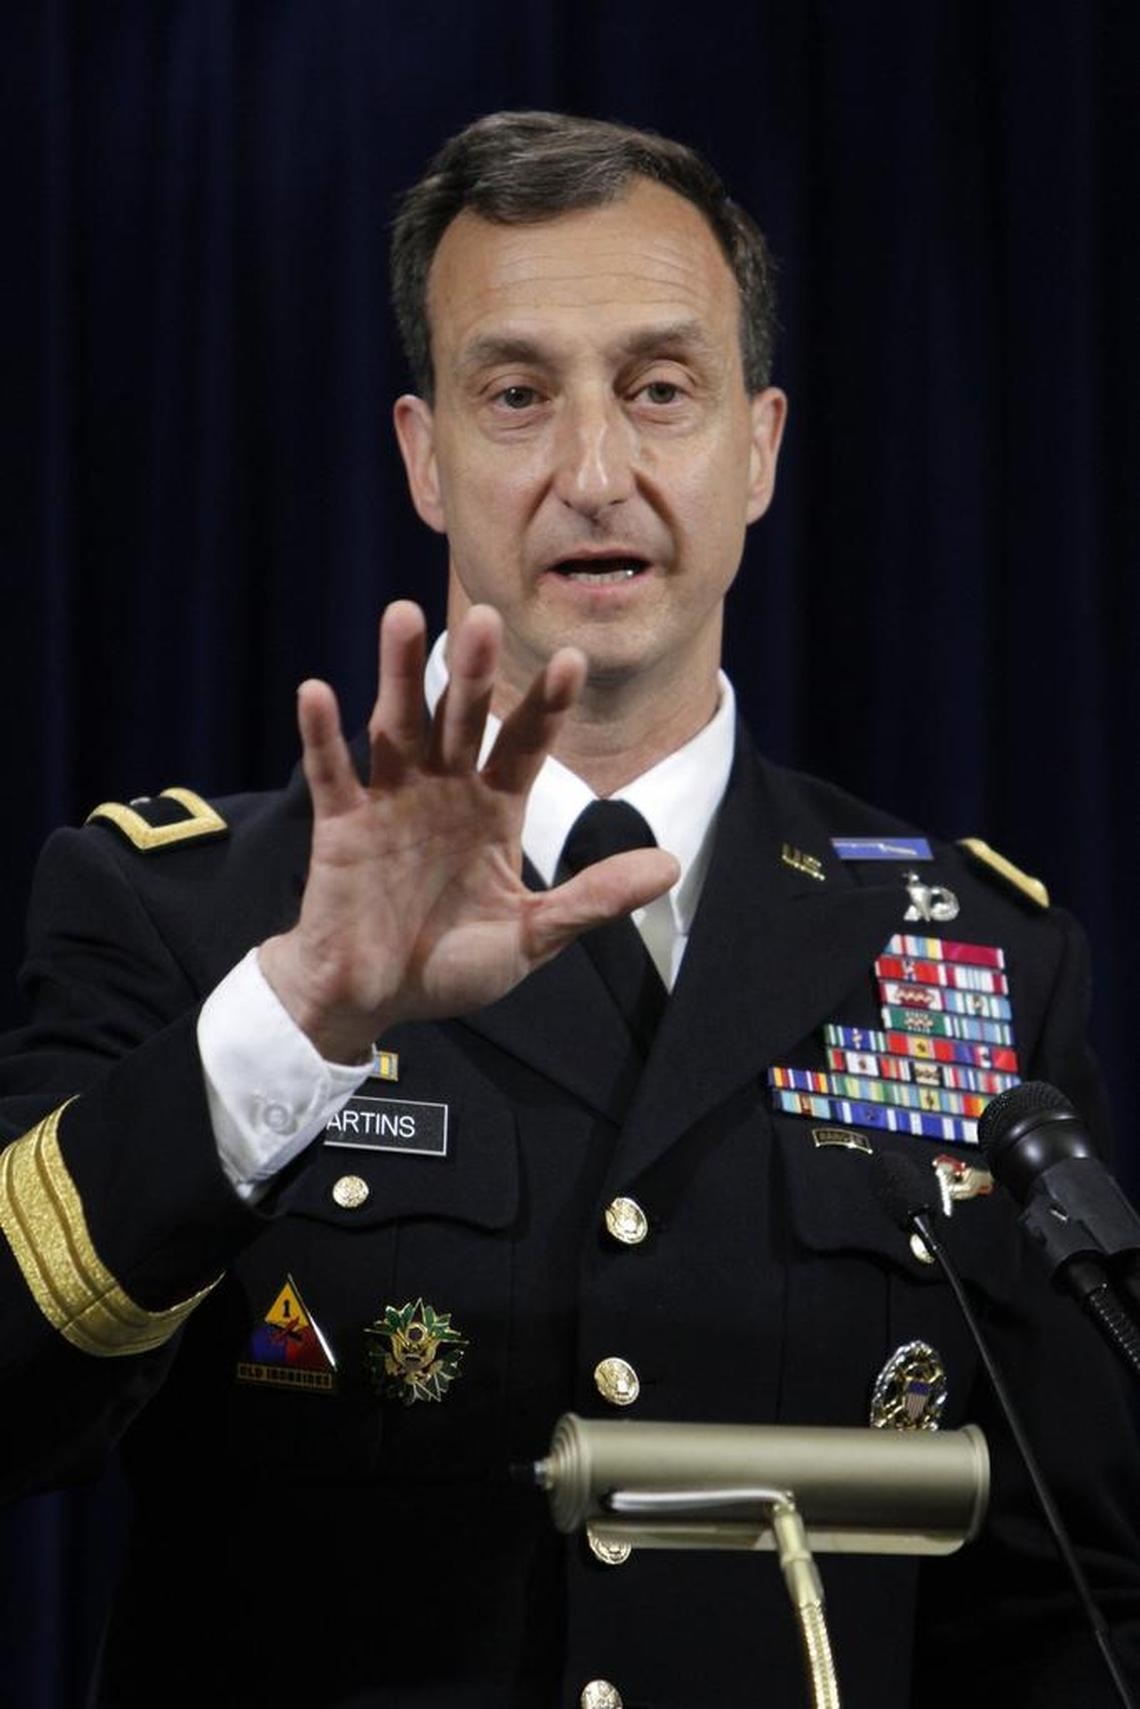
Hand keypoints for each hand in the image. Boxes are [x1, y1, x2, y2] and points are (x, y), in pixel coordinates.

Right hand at [258, 601, 678, 1060]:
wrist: (373, 1000)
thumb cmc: (449, 966)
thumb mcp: (532, 937)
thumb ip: (593, 899)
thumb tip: (671, 865)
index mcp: (495, 808)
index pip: (526, 744)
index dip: (547, 706)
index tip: (573, 661)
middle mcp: (445, 789)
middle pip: (462, 719)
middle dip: (476, 672)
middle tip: (487, 617)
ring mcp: (391, 801)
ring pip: (398, 724)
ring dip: (399, 673)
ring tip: (403, 616)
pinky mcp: (341, 825)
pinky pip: (332, 773)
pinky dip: (322, 735)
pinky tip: (317, 691)